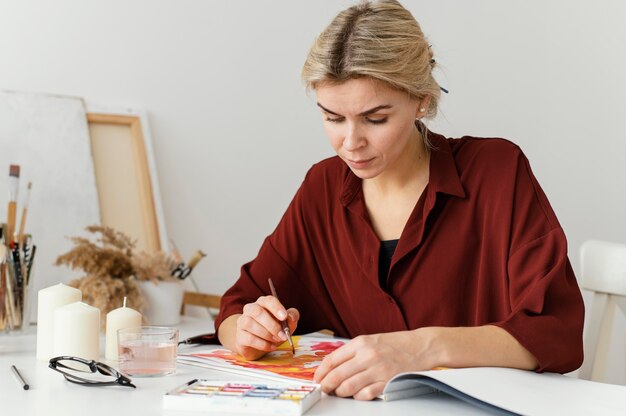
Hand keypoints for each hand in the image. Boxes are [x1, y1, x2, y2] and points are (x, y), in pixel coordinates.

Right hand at [234, 295, 299, 359]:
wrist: (260, 345)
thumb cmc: (274, 330)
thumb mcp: (287, 323)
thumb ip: (292, 316)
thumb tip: (291, 316)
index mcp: (263, 303)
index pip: (268, 300)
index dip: (276, 308)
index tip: (284, 317)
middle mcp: (250, 309)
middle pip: (257, 312)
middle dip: (272, 325)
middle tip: (283, 335)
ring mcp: (242, 322)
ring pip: (250, 324)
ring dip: (267, 334)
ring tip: (276, 341)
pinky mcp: (239, 336)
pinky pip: (249, 338)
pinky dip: (262, 344)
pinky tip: (271, 347)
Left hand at [314, 330, 435, 400]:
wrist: (422, 346)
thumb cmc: (396, 344)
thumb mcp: (370, 340)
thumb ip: (352, 352)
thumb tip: (332, 366)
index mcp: (360, 343)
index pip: (332, 360)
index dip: (321, 372)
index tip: (317, 379)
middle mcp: (367, 356)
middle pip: (337, 375)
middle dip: (327, 386)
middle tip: (324, 390)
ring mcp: (378, 369)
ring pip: (348, 387)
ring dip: (341, 393)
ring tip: (340, 392)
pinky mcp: (387, 382)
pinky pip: (365, 394)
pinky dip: (358, 397)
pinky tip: (358, 394)